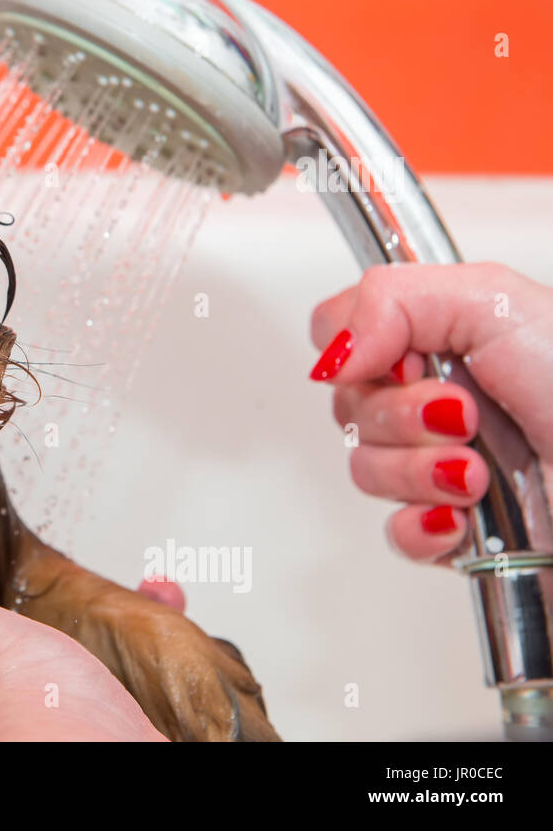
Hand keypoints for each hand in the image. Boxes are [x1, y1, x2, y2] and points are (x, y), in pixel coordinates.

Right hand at [309, 262, 552, 562]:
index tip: (407, 359)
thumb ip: (391, 298)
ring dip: (419, 473)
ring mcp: (440, 462)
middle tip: (465, 416)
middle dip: (401, 415)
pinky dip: (426, 526)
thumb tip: (333, 352)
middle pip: (347, 404)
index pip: (339, 330)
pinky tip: (466, 517)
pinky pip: (394, 531)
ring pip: (364, 468)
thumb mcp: (497, 302)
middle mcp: (436, 395)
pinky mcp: (454, 526)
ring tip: (479, 473)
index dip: (356, 349)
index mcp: (444, 335)